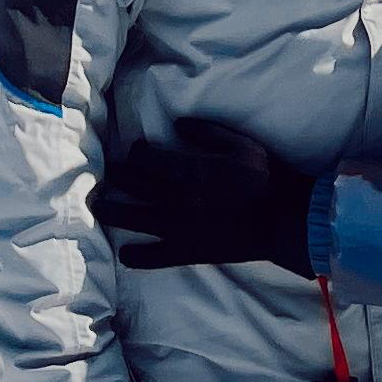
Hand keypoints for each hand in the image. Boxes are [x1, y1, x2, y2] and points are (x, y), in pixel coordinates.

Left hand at [92, 123, 322, 274]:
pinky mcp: (185, 252)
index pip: (145, 158)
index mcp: (189, 170)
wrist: (284, 220)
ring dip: (110, 211)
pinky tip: (124, 252)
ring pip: (131, 218)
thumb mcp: (241, 144)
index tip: (136, 149)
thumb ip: (207, 131)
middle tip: (109, 174)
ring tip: (98, 206)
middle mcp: (176, 198)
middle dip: (117, 177)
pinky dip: (134, 256)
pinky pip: (150, 258)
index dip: (136, 151)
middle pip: (131, 185)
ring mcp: (177, 228)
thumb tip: (177, 124)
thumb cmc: (266, 177)